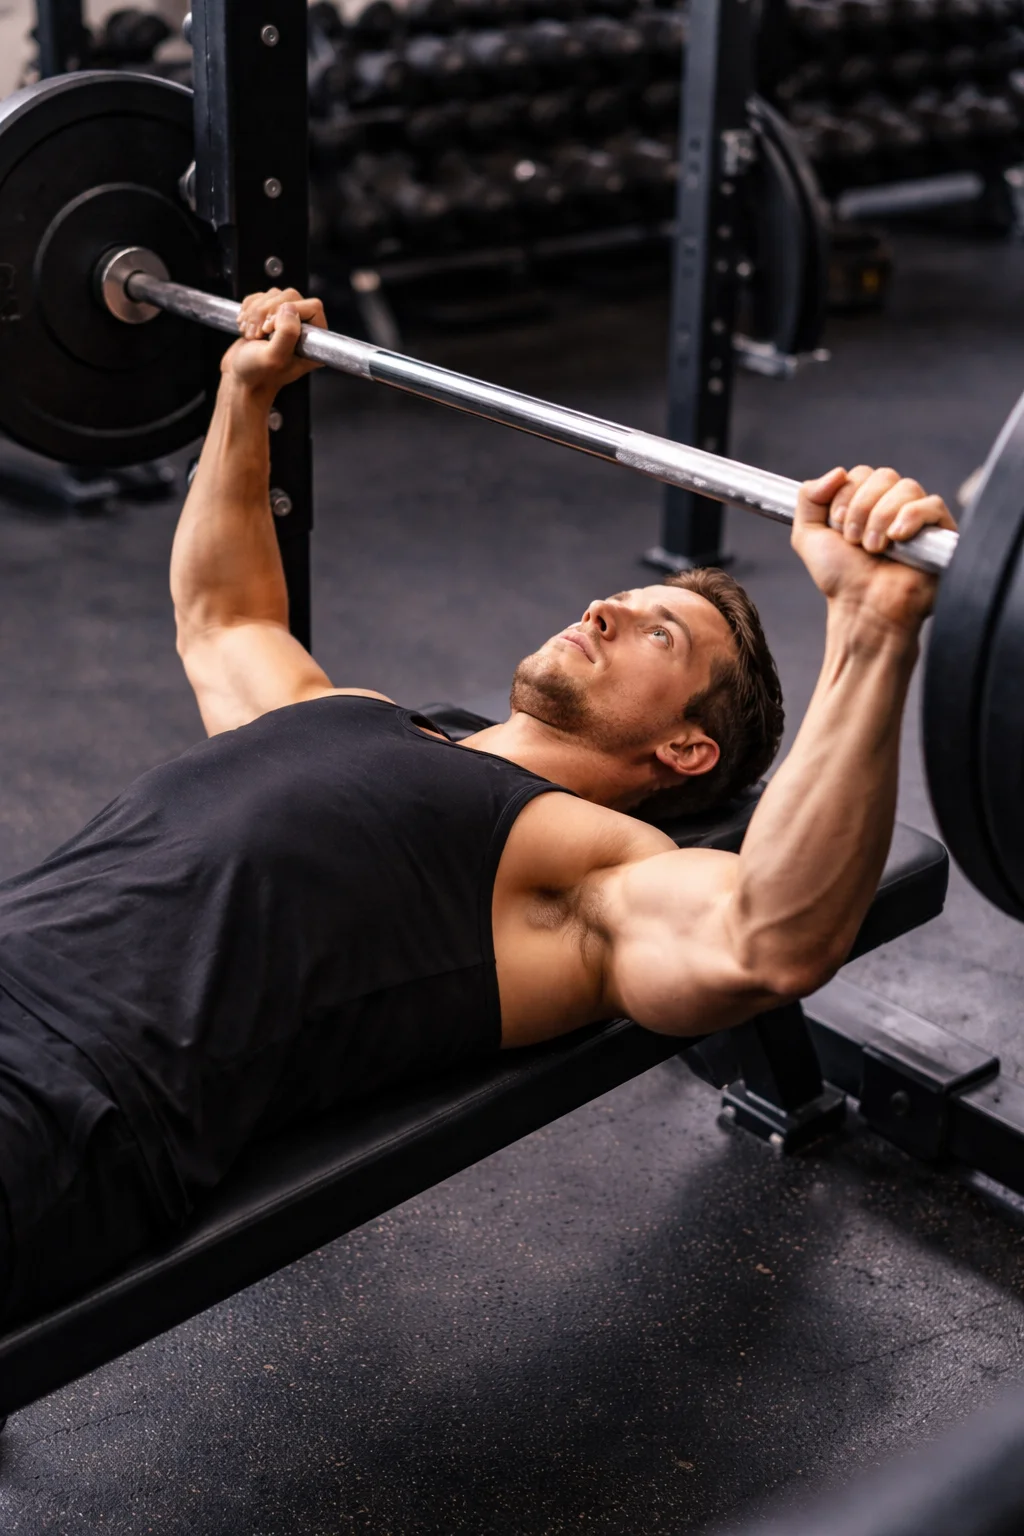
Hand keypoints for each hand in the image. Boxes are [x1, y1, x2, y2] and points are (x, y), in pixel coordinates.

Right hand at [221, 288, 327, 397]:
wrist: (239, 379)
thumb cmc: (257, 375)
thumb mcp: (274, 358)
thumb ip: (287, 333)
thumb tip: (289, 307)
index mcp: (314, 343)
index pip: (313, 307)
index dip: (289, 312)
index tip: (270, 330)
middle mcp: (303, 331)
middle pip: (291, 296)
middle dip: (267, 311)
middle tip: (258, 333)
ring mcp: (286, 322)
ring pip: (274, 295)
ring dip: (255, 312)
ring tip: (250, 334)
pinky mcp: (269, 316)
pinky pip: (261, 296)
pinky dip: (248, 308)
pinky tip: (245, 327)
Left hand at [792, 465, 956, 631]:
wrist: (864, 608)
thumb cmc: (841, 579)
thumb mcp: (808, 536)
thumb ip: (808, 499)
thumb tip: (837, 471)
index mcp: (866, 502)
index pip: (860, 473)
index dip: (845, 495)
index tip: (838, 526)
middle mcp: (893, 505)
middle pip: (884, 475)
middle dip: (861, 507)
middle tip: (855, 540)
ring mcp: (918, 517)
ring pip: (906, 487)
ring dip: (881, 518)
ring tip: (875, 549)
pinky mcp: (941, 532)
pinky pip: (932, 505)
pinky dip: (910, 518)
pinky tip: (898, 539)